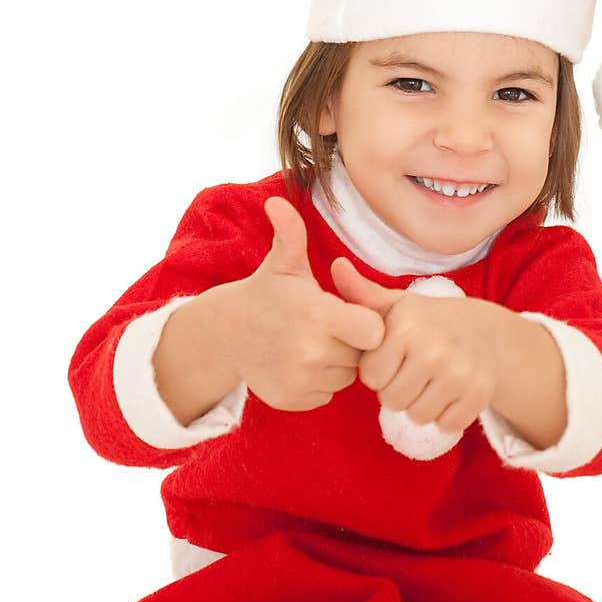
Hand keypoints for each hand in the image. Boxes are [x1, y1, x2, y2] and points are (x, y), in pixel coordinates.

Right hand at [230, 198, 384, 411]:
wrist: (226, 334)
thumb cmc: (266, 294)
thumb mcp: (282, 263)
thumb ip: (291, 233)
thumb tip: (277, 201)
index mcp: (317, 315)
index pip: (374, 331)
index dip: (367, 323)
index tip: (349, 315)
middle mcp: (311, 352)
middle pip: (362, 355)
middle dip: (351, 343)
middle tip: (327, 328)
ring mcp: (301, 380)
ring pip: (346, 377)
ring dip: (337, 363)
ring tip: (313, 343)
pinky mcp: (293, 400)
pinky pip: (327, 395)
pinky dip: (319, 382)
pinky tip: (301, 363)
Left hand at [330, 256, 499, 433]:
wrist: (485, 332)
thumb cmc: (426, 322)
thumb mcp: (394, 305)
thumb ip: (361, 293)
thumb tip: (336, 266)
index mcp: (408, 326)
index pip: (370, 378)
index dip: (378, 370)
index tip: (393, 356)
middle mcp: (435, 349)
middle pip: (392, 400)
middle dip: (396, 390)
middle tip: (412, 370)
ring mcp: (461, 373)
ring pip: (418, 415)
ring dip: (419, 404)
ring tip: (429, 381)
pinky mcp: (480, 393)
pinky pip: (446, 425)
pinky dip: (445, 415)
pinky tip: (449, 392)